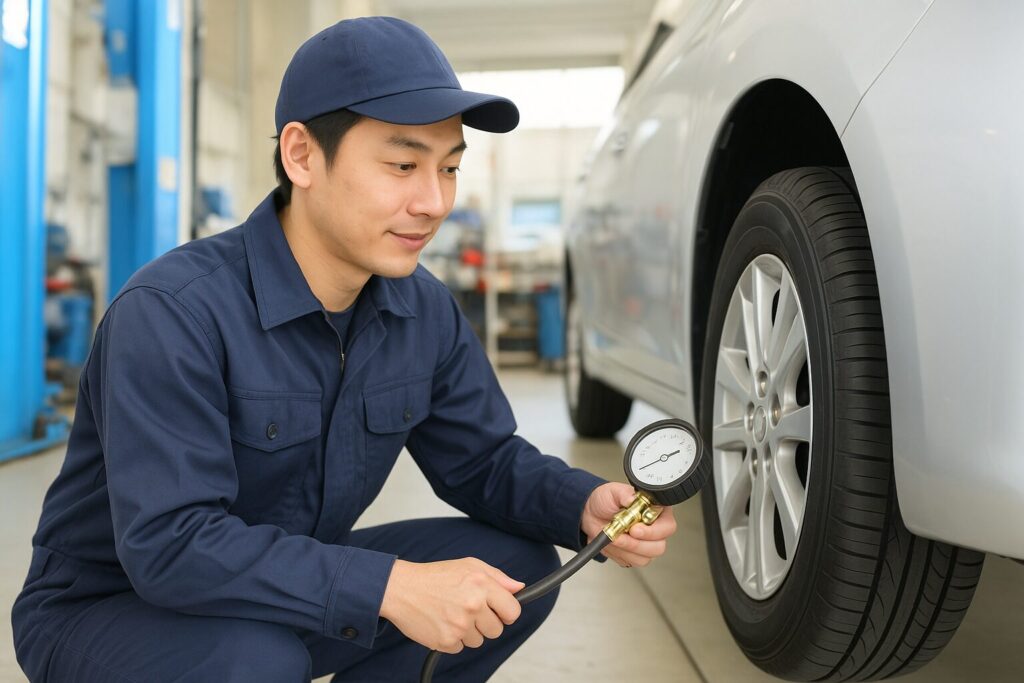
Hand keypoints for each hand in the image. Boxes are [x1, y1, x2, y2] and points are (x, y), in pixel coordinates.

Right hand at [379, 558, 523, 653]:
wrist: (401, 588)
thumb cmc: (435, 576)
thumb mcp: (469, 565)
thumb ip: (497, 577)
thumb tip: (519, 588)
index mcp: (482, 584)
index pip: (513, 611)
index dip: (507, 612)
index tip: (499, 611)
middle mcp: (473, 605)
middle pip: (497, 630)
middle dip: (486, 623)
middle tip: (468, 610)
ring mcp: (459, 625)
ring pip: (479, 641)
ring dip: (468, 631)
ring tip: (452, 613)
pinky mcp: (445, 641)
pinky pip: (460, 648)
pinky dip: (452, 639)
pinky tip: (442, 622)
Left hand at [580, 482, 677, 567]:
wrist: (591, 514)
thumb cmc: (606, 500)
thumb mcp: (614, 492)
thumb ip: (624, 494)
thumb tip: (632, 499)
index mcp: (656, 510)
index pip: (667, 526)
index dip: (653, 531)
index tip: (635, 529)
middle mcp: (655, 528)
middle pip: (659, 546)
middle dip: (636, 544)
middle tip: (620, 535)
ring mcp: (647, 543)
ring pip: (646, 557)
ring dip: (626, 549)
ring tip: (614, 537)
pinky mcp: (636, 554)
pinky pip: (633, 562)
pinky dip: (620, 554)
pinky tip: (614, 544)